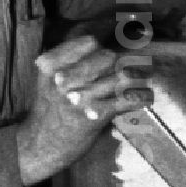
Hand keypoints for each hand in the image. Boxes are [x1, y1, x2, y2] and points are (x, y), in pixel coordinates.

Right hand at [16, 34, 153, 185]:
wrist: (40, 146)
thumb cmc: (50, 110)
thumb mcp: (47, 78)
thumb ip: (69, 58)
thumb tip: (107, 40)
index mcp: (50, 64)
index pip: (90, 42)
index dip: (106, 46)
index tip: (118, 48)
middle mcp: (63, 78)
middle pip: (108, 56)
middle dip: (123, 61)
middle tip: (137, 66)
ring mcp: (78, 97)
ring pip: (122, 76)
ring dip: (138, 78)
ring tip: (145, 79)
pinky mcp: (94, 116)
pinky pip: (128, 99)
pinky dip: (140, 97)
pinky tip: (144, 97)